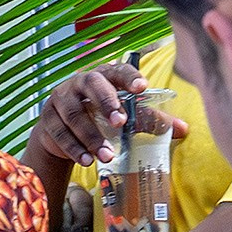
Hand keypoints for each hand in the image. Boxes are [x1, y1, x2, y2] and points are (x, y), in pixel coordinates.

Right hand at [31, 64, 187, 167]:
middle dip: (106, 102)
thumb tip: (183, 129)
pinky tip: (87, 162)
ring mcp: (61, 100)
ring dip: (91, 136)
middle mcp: (80, 83)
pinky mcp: (47, 120)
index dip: (129, 77)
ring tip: (106, 156)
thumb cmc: (98, 118)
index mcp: (104, 76)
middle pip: (91, 85)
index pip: (117, 70)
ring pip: (74, 114)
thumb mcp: (125, 117)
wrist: (60, 134)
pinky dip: (74, 149)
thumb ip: (150, 120)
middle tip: (120, 123)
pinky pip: (60, 134)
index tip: (142, 87)